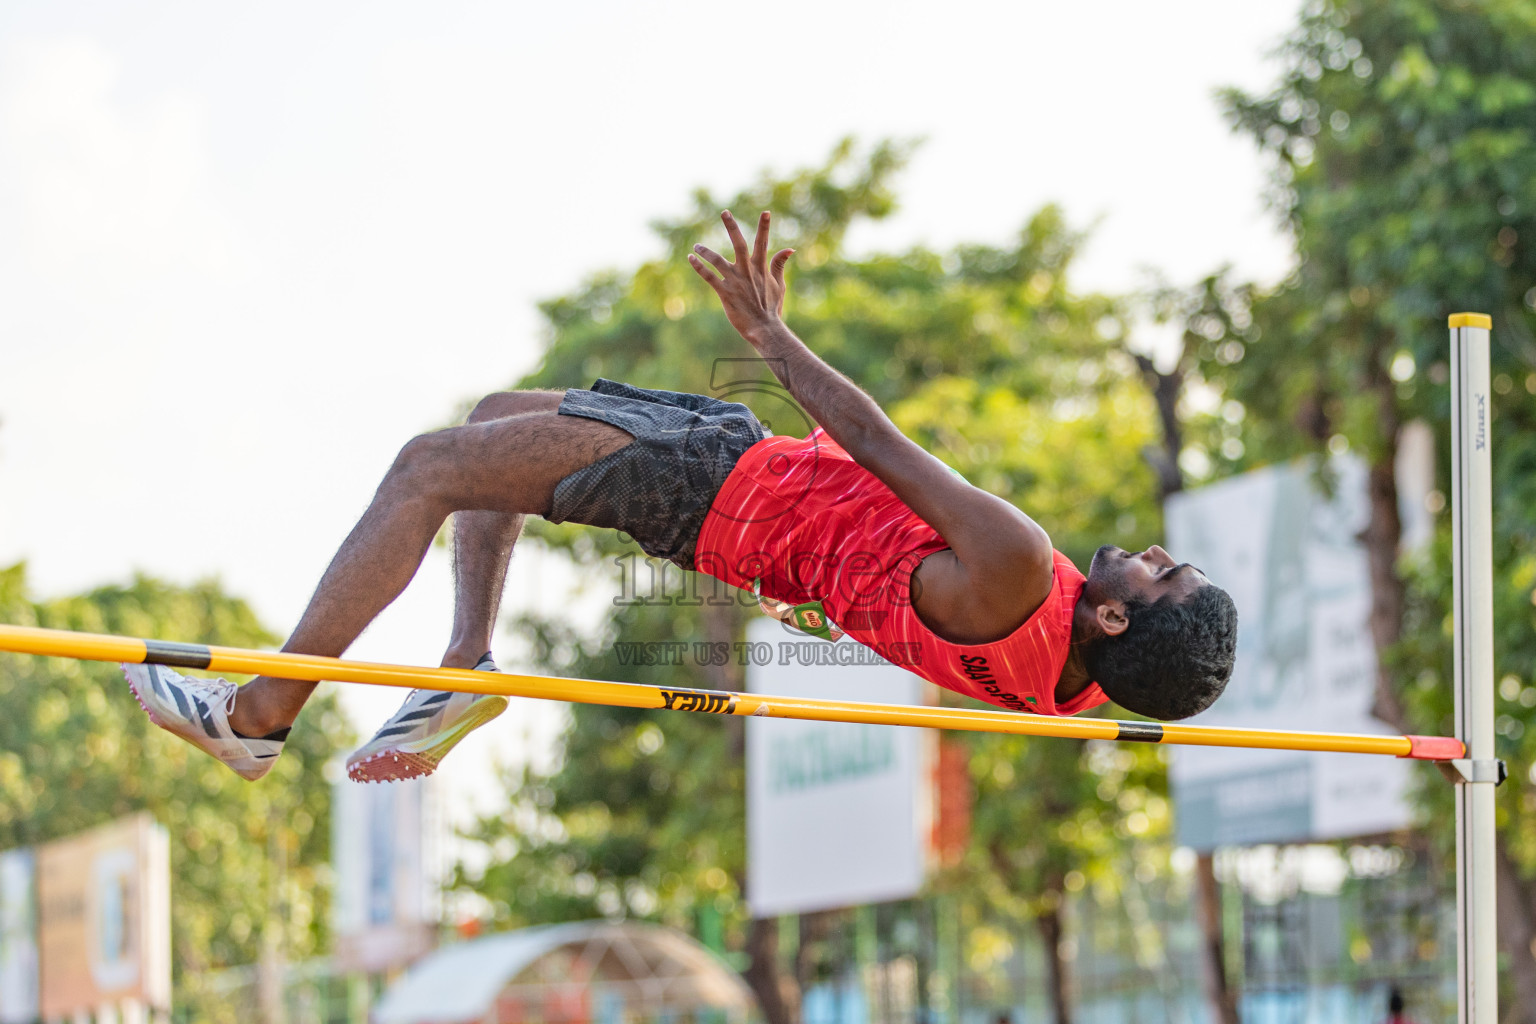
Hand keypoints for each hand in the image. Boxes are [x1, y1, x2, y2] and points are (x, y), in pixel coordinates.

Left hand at [687, 210, 793, 343]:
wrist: (765, 328)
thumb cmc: (771, 308)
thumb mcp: (779, 285)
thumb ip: (779, 265)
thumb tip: (789, 249)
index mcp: (761, 268)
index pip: (763, 243)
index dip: (765, 227)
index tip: (766, 212)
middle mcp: (747, 271)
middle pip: (739, 243)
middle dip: (732, 226)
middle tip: (724, 212)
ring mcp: (735, 281)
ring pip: (717, 260)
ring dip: (706, 251)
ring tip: (696, 246)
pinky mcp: (725, 292)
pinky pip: (709, 276)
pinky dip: (699, 267)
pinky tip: (691, 259)